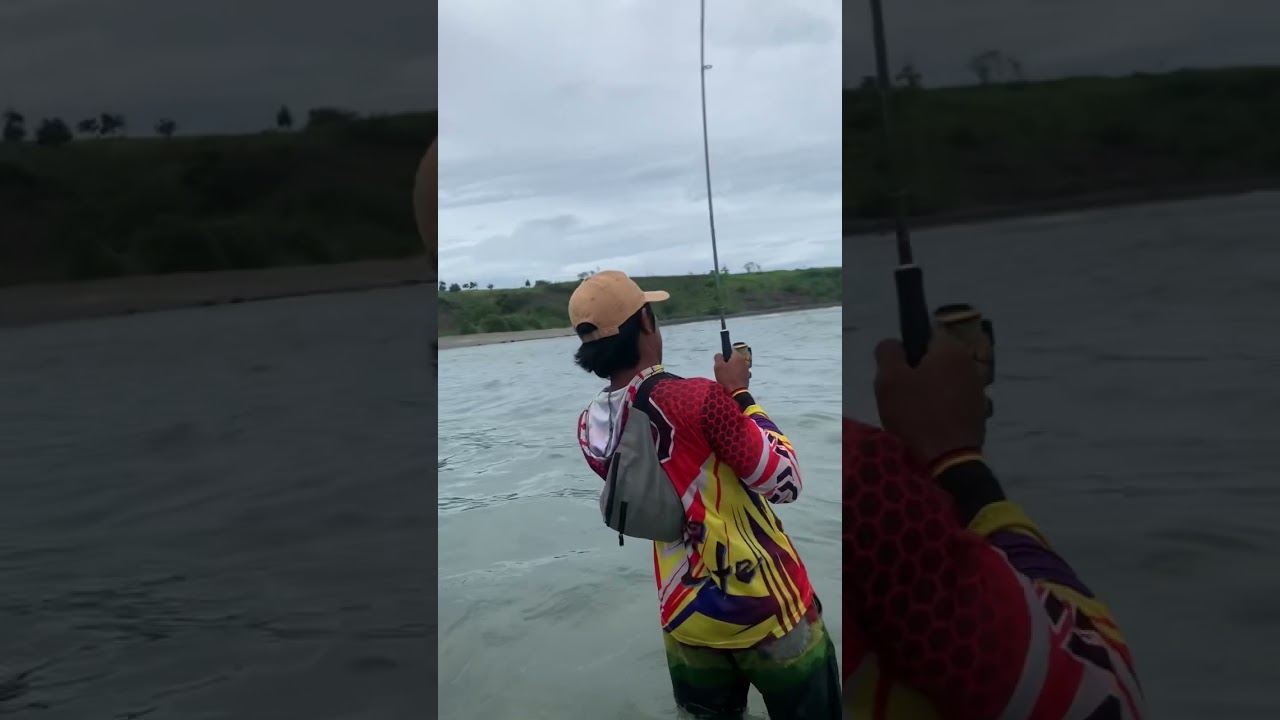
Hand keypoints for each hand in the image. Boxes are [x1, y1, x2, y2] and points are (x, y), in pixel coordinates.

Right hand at [714, 352, 750, 393]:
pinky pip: (739, 372)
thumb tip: (719, 354)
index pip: (730, 349)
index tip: (721, 361)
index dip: (724, 354)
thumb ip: (718, 357)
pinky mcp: (747, 376)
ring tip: (726, 376)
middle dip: (727, 362)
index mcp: (737, 356)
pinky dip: (735, 374)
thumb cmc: (727, 378)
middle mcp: (744, 360)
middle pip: (733, 358)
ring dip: (732, 368)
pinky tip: (731, 380)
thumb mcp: (718, 366)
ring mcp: (746, 368)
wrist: (737, 392)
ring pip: (736, 365)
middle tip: (722, 370)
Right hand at [873, 330, 985, 466]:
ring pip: (945, 379)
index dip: (908, 348)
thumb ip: (887, 352)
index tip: (898, 369)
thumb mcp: (889, 380)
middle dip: (918, 370)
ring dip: (931, 389)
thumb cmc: (916, 414)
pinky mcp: (979, 410)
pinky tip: (930, 423)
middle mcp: (969, 362)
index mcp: (949, 349)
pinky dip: (942, 406)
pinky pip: (954, 399)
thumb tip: (893, 344)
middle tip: (901, 393)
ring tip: (915, 412)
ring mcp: (978, 387)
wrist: (948, 459)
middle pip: (936, 357)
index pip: (925, 332)